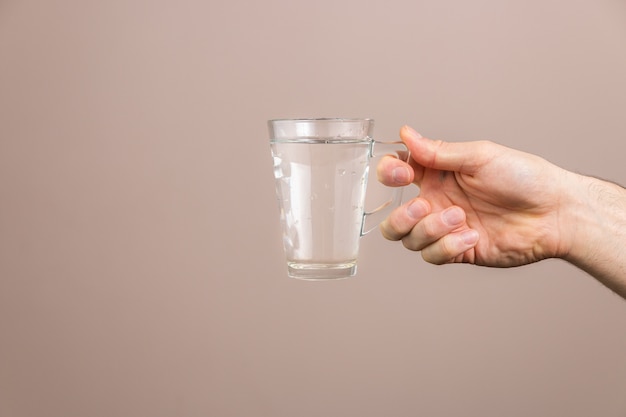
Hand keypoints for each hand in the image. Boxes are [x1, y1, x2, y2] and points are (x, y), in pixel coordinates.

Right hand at [377, 126, 571, 266]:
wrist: (555, 213)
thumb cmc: (524, 177)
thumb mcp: (479, 156)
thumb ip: (438, 151)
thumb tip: (405, 134)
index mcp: (437, 174)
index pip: (396, 173)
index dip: (389, 174)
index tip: (404, 175)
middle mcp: (436, 202)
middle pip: (394, 220)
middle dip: (402, 217)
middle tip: (424, 207)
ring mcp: (445, 229)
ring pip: (409, 240)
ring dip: (429, 230)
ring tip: (459, 218)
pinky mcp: (458, 251)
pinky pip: (433, 256)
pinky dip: (448, 246)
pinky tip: (472, 236)